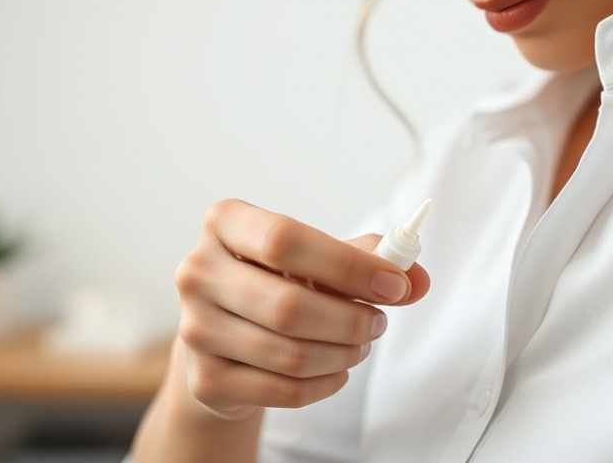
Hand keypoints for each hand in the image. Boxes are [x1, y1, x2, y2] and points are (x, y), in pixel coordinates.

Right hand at [174, 199, 429, 418]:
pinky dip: (326, 383)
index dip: (348, 266)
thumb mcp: (319, 259)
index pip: (286, 241)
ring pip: (290, 353)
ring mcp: (194, 329)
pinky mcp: (205, 380)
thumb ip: (371, 260)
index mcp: (225, 223)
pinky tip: (337, 368)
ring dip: (344, 352)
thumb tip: (418, 278)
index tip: (394, 284)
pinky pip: (284, 390)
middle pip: (288, 305)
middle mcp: (197, 271)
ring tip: (360, 343)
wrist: (224, 336)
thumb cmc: (277, 282)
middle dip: (351, 319)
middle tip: (379, 322)